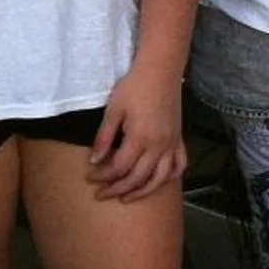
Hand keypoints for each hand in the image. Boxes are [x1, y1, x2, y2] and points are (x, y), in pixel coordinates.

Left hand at [88, 58, 185, 201]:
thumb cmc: (134, 87)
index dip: (102, 176)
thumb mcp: (113, 110)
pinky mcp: (179, 139)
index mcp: (140, 138)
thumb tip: (94, 161)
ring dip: (142, 191)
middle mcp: (158, 146)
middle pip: (137, 178)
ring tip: (127, 197)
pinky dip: (169, 177)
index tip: (90, 177)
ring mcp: (171, 144)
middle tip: (101, 194)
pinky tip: (158, 181)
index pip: (119, 167)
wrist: (160, 71)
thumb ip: (104, 138)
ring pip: (159, 178)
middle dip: (117, 189)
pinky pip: (179, 165)